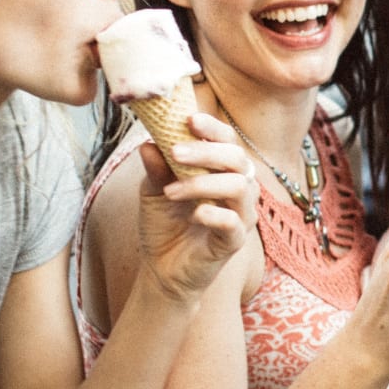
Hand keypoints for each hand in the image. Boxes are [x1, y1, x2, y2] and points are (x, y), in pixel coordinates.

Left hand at [137, 114, 259, 305]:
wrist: (161, 269)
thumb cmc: (164, 225)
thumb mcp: (153, 191)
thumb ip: (156, 168)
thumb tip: (148, 142)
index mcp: (221, 171)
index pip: (228, 141)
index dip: (213, 128)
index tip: (190, 119)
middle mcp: (238, 189)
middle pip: (238, 158)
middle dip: (206, 151)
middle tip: (176, 152)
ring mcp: (240, 215)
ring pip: (238, 187)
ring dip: (202, 183)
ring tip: (171, 191)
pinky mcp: (234, 242)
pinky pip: (234, 222)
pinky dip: (214, 214)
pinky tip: (194, 214)